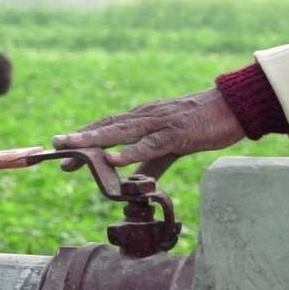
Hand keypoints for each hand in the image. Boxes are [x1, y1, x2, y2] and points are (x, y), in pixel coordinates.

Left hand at [51, 88, 244, 179]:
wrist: (234, 107)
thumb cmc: (202, 123)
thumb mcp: (170, 144)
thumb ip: (150, 163)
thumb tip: (132, 182)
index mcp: (142, 118)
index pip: (106, 127)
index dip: (84, 137)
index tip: (61, 150)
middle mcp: (144, 117)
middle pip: (106, 127)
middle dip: (80, 137)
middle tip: (55, 145)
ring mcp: (159, 124)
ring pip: (121, 132)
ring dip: (95, 140)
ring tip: (73, 147)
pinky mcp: (176, 134)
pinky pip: (149, 145)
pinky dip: (130, 152)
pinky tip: (113, 159)